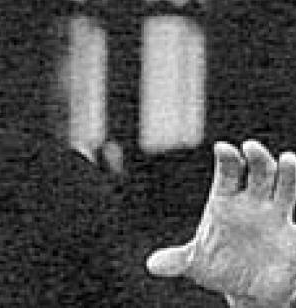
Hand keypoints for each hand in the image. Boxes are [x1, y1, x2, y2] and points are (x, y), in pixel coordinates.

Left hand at [146, 140, 295, 307]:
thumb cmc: (217, 264)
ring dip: (289, 173)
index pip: (227, 172)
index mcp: (225, 200)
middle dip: (256, 157)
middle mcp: (252, 202)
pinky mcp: (293, 238)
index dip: (226, 158)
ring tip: (289, 159)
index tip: (223, 148)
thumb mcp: (196, 264)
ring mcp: (275, 217)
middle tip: (250, 146)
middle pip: (257, 171)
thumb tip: (152, 266)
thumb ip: (177, 260)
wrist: (245, 286)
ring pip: (285, 187)